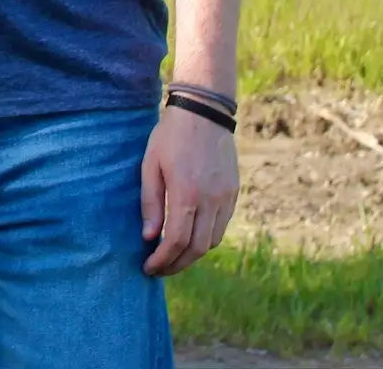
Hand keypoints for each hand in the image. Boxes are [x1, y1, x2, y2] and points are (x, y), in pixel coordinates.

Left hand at [140, 104, 238, 274]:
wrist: (204, 113)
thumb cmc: (170, 137)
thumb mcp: (150, 165)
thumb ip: (150, 202)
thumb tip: (149, 237)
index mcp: (186, 193)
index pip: (176, 241)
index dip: (163, 260)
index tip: (149, 268)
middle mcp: (210, 200)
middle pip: (197, 248)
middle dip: (177, 264)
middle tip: (159, 269)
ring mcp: (225, 198)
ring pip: (212, 241)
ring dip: (193, 254)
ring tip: (173, 256)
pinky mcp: (233, 193)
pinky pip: (222, 226)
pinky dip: (206, 238)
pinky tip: (190, 236)